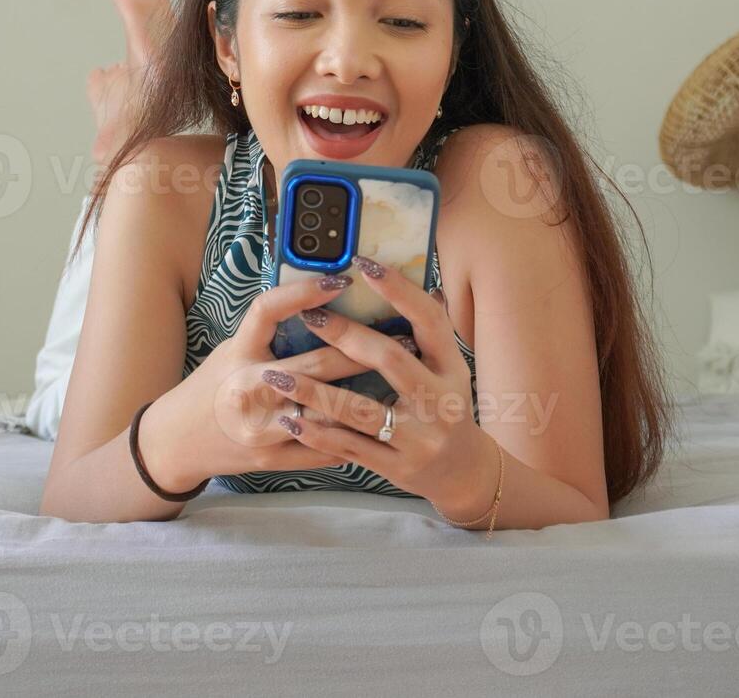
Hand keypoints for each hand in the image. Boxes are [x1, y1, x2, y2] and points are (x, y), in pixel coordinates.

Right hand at [142, 273, 383, 490]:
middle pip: (317, 366)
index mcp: (238, 354)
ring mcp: (261, 427)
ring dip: (369, 397)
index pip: (269, 311)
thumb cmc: (212, 387)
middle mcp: (249, 389)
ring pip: (328, 412)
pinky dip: (354, 437)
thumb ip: (270, 332)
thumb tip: (322, 300)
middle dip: (365, 351)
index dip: (304, 292)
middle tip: (403, 336)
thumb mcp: (232, 350)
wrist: (177, 442)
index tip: (341, 279)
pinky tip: (381, 425)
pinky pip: (324, 449)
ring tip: (404, 382)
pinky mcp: (272, 458)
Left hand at [258, 255, 494, 510]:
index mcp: (452, 368)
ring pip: (359, 410)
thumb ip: (429, 333)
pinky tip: (290, 421)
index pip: (429, 320)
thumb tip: (418, 281)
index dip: (398, 291)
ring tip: (275, 376)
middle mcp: (440, 401)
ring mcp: (418, 438)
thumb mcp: (448, 369)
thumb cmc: (446, 408)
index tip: (364, 266)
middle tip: (310, 316)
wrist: (463, 471)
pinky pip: (349, 448)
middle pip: (390, 359)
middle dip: (346, 335)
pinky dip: (318, 434)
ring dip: (314, 392)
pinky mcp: (396, 466)